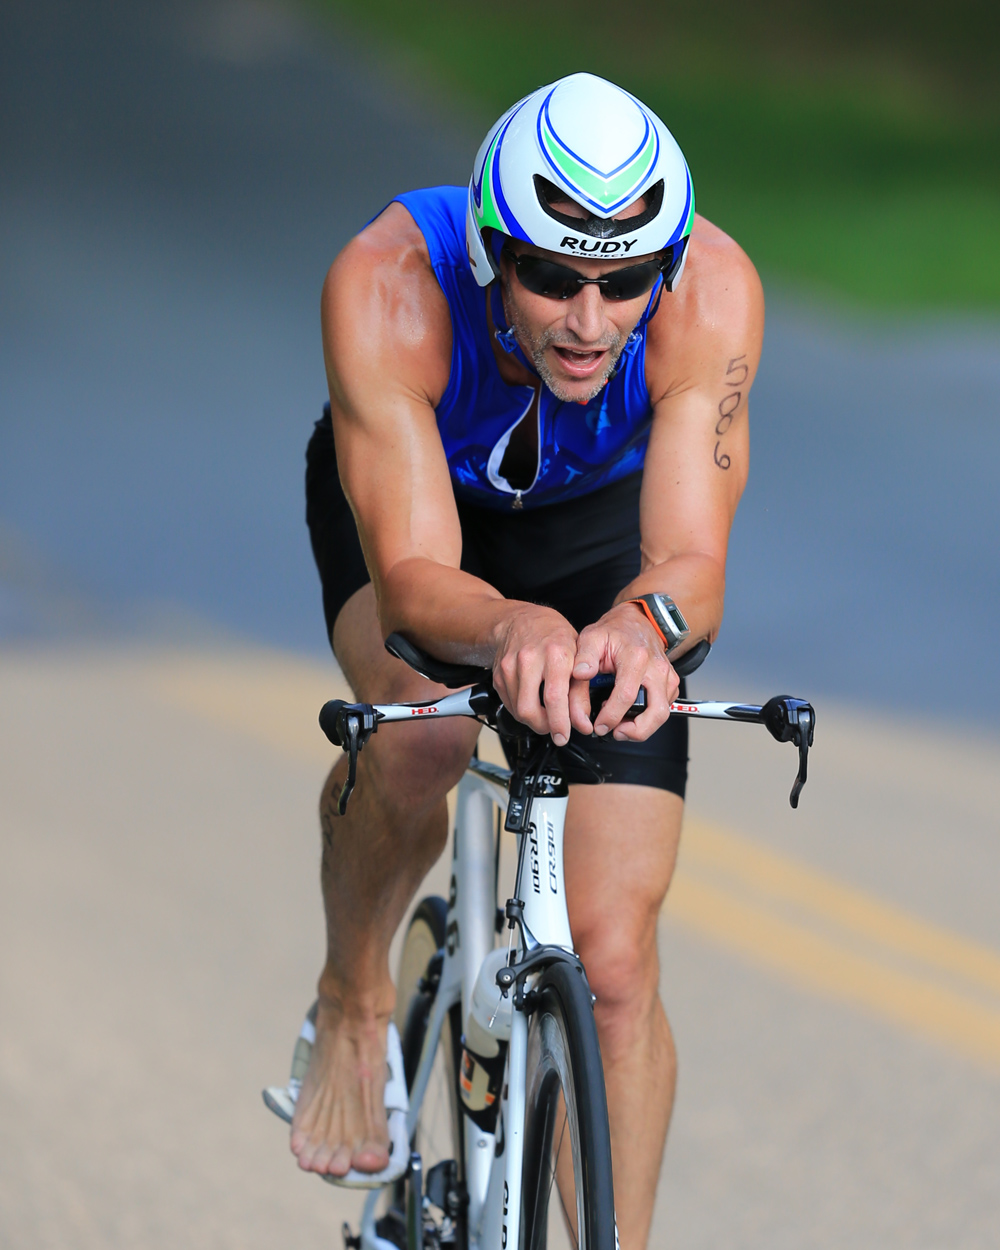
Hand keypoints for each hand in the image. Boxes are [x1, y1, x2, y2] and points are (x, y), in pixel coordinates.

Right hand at [492, 605, 578, 744]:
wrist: (521, 620)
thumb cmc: (554, 636)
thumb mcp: (578, 657)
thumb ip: (581, 692)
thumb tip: (582, 723)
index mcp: (554, 654)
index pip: (554, 697)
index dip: (559, 723)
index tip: (565, 736)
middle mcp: (529, 660)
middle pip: (530, 709)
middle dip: (544, 727)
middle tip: (556, 729)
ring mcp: (509, 668)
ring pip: (518, 711)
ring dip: (534, 721)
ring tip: (547, 715)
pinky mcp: (498, 676)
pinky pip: (509, 705)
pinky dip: (523, 711)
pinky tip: (534, 703)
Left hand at [568, 604, 679, 741]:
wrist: (636, 622)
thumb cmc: (614, 631)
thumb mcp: (591, 638)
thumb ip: (583, 658)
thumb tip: (580, 674)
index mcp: (636, 657)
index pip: (626, 696)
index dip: (612, 717)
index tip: (599, 725)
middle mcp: (656, 668)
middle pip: (656, 713)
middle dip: (635, 731)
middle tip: (615, 732)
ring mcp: (667, 677)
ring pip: (662, 714)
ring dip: (641, 727)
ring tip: (620, 723)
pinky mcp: (671, 684)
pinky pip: (664, 709)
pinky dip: (648, 718)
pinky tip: (629, 712)